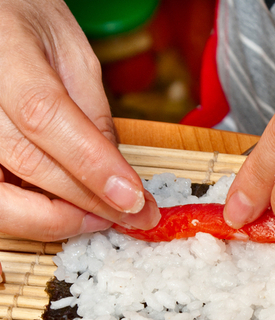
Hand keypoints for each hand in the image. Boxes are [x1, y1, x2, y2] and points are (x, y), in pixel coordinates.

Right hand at [0, 0, 159, 242]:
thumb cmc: (26, 21)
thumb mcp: (72, 52)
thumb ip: (91, 111)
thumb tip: (116, 172)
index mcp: (2, 53)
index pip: (45, 117)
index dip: (92, 165)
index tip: (133, 197)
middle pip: (27, 163)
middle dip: (90, 201)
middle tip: (135, 215)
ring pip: (1, 198)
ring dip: (57, 219)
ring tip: (101, 217)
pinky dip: (31, 214)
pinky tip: (66, 209)